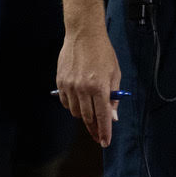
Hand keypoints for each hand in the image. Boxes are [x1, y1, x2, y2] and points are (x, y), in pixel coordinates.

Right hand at [56, 24, 121, 146]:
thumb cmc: (102, 52)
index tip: (105, 142)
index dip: (104, 132)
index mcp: (100, 87)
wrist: (84, 34)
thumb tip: (112, 117)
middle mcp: (83, 89)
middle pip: (87, 118)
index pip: (103, 117)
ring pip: (75, 112)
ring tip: (90, 110)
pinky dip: (72, 105)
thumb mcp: (115, 73)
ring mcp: (70, 86)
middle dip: (93, 128)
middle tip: (97, 134)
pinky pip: (65, 102)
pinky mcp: (60, 82)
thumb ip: (113, 97)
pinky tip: (78, 100)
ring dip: (83, 115)